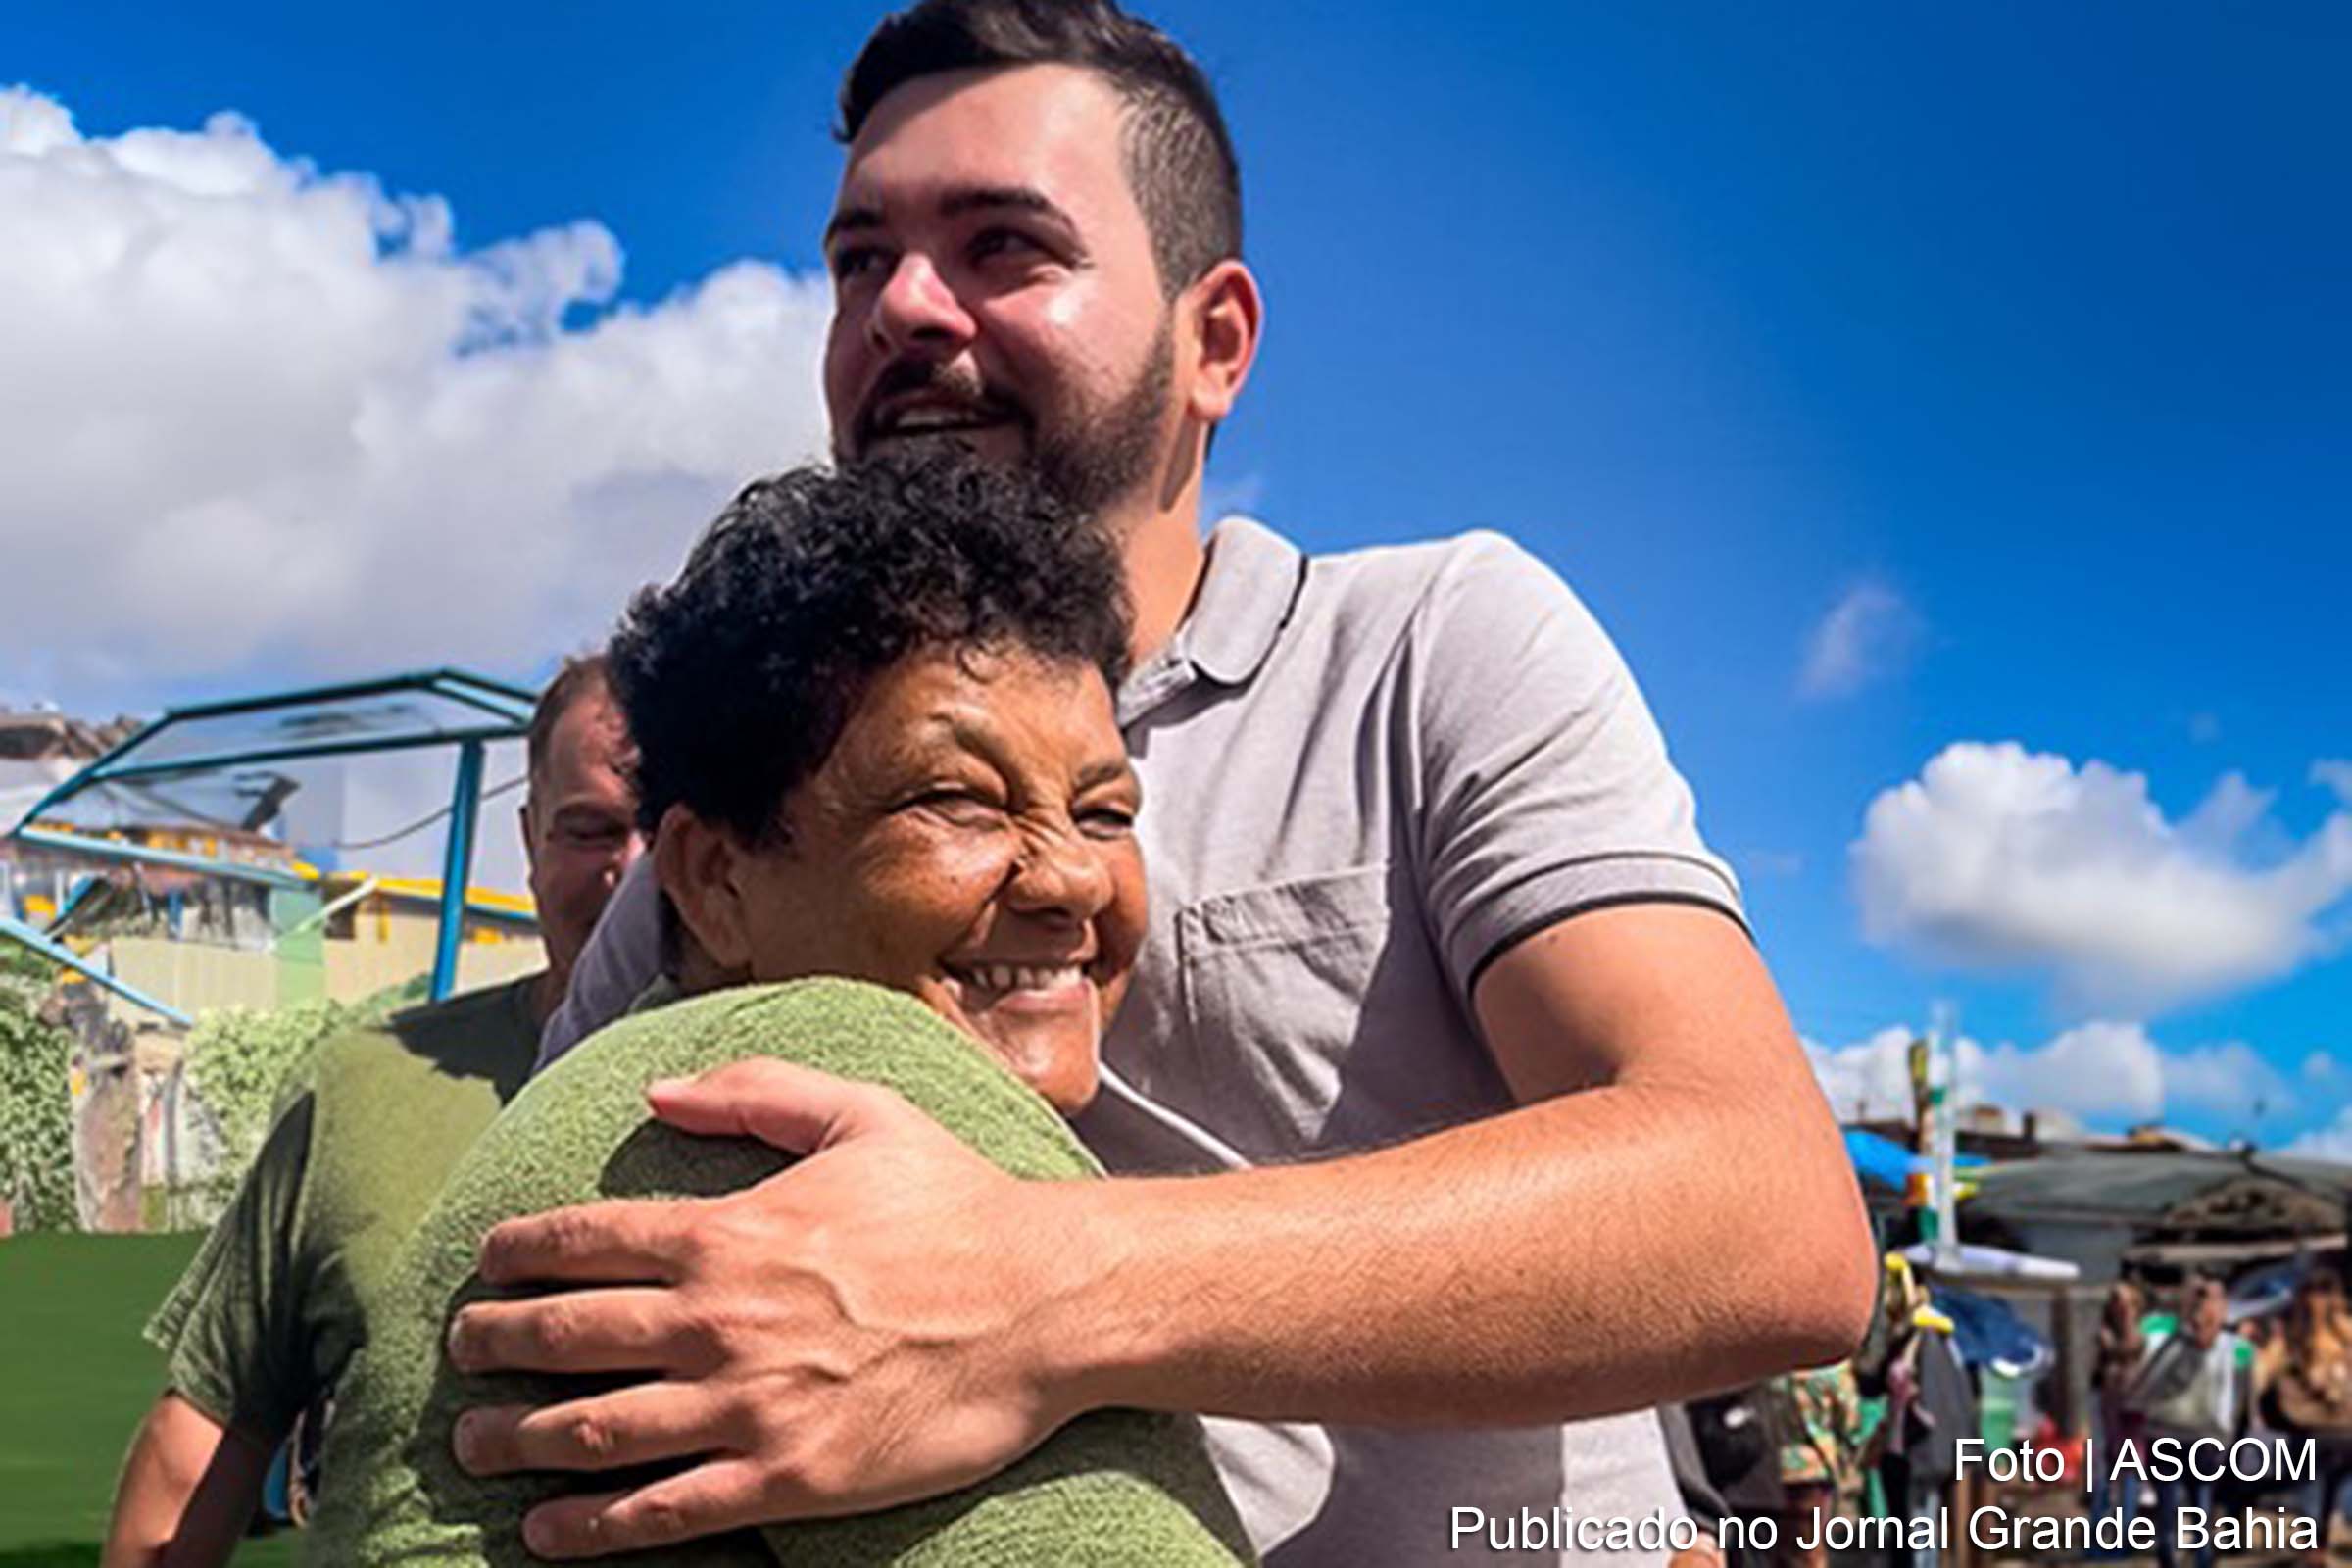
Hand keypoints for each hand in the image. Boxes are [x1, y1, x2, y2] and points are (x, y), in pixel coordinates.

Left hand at [445, 1059, 1093, 1557]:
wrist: (1043, 1304)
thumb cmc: (959, 1205)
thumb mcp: (863, 1112)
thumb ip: (755, 1089)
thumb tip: (656, 1092)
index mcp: (730, 1231)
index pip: (584, 1242)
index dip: (517, 1255)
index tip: (485, 1266)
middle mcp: (719, 1320)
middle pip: (564, 1337)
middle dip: (492, 1345)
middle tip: (461, 1352)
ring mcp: (747, 1407)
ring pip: (592, 1430)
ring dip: (514, 1441)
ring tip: (472, 1446)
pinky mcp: (784, 1479)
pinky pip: (662, 1512)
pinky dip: (588, 1525)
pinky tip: (544, 1530)